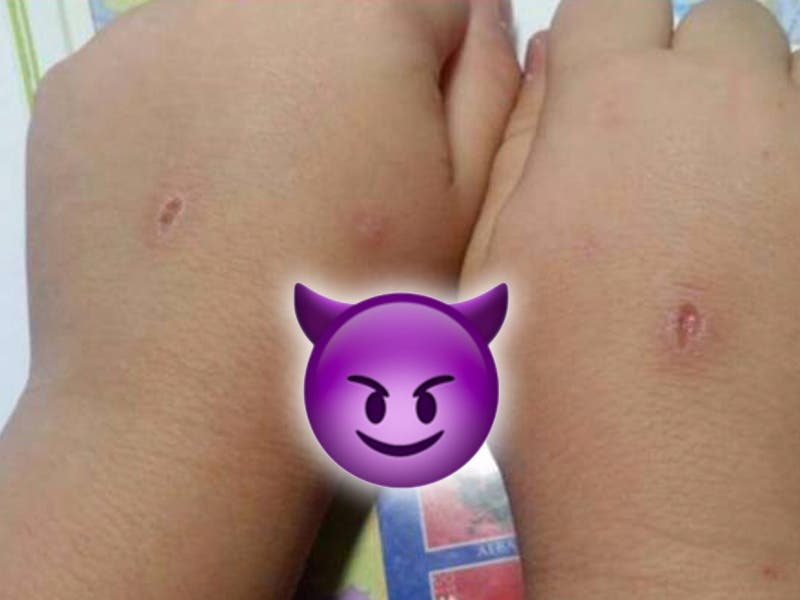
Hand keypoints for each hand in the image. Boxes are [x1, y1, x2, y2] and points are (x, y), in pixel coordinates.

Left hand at [0, 1, 518, 597]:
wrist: (190, 414)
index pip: (435, 0)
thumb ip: (492, 87)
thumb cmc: (355, 321)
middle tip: (335, 180)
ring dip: (265, 91)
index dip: (438, 74)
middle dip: (349, 74)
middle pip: (330, 10)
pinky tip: (193, 208)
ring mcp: (147, 36)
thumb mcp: (468, 209)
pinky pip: (161, 74)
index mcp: (361, 14)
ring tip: (258, 202)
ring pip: (244, 38)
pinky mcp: (80, 88)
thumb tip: (481, 15)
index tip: (416, 143)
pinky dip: (185, 120)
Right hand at [465, 0, 799, 596]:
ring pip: (783, 77)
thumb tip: (550, 59)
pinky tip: (753, 246)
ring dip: (740, 112)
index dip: (598, 41)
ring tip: (706, 204)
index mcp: (616, 109)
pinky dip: (783, 170)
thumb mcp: (492, 256)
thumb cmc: (552, 390)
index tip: (589, 88)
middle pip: (717, 20)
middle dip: (677, 65)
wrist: (678, 511)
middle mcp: (732, 107)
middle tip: (646, 151)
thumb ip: (517, 136)